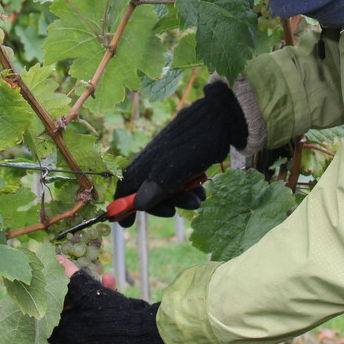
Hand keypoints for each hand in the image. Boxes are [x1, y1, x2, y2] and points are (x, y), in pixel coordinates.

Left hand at [49, 257, 177, 343]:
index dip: (46, 298)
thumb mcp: (89, 293)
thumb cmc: (112, 317)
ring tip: (94, 272)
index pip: (46, 318)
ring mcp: (92, 339)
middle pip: (66, 312)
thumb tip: (57, 260)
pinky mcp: (108, 334)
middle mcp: (76, 341)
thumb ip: (72, 277)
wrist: (148, 334)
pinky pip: (99, 315)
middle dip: (70, 290)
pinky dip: (102, 298)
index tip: (48, 281)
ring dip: (88, 290)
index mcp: (67, 336)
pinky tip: (110, 279)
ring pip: (84, 311)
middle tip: (71, 273)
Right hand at [113, 81, 246, 225]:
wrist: (220, 120)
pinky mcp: (186, 163)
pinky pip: (184, 184)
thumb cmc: (194, 143)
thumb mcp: (174, 169)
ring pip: (170, 191)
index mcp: (145, 164)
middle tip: (173, 212)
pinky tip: (203, 190)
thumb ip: (155, 188)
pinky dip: (192, 191)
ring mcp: (171, 164)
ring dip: (182, 200)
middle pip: (148, 194)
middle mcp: (155, 165)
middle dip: (162, 205)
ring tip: (198, 200)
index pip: (125, 186)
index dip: (122, 206)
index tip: (126, 224)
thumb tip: (137, 205)